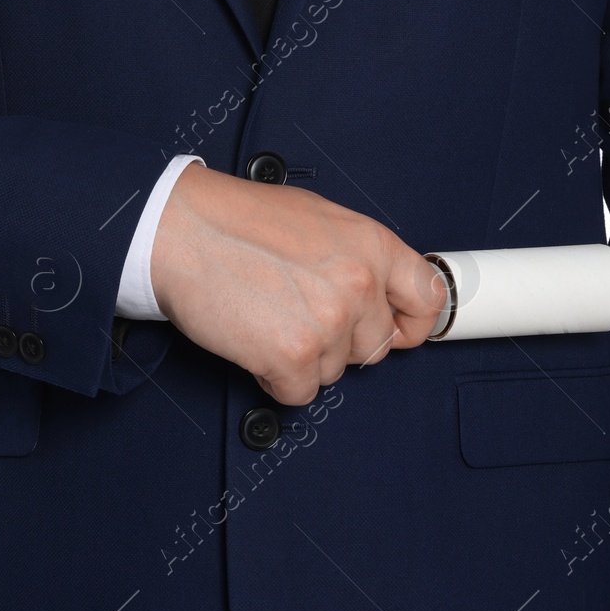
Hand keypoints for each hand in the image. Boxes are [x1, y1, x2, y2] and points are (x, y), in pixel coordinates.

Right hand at [149, 163, 443, 403]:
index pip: (428, 300)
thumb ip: (356, 257)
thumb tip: (377, 291)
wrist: (181, 230)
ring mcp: (329, 324)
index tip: (394, 329)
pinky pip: (299, 392)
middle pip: (375, 347)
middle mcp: (359, 284)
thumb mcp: (317, 218)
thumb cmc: (236, 220)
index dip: (409, 322)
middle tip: (299, 314)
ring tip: (268, 315)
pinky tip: (255, 339)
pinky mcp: (292, 357)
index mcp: (371, 245)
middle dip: (340, 341)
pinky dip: (275, 377)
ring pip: (335, 371)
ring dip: (303, 357)